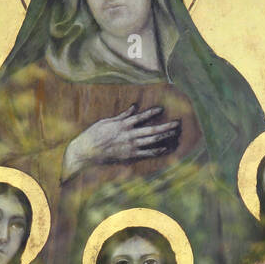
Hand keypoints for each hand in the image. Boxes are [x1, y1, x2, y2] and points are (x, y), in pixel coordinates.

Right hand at [62, 104, 180, 177]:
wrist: (86, 152)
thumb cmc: (93, 135)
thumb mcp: (106, 122)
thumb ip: (122, 116)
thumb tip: (133, 107)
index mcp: (122, 125)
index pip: (141, 117)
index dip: (152, 112)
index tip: (162, 109)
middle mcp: (129, 135)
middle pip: (152, 130)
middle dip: (166, 127)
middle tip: (178, 123)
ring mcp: (130, 146)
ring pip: (152, 141)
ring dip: (165, 137)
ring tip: (175, 134)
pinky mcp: (129, 156)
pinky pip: (146, 153)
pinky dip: (156, 151)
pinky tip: (165, 148)